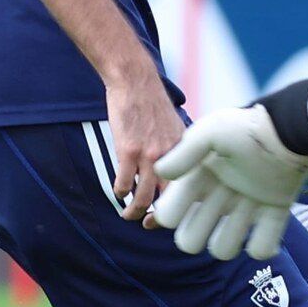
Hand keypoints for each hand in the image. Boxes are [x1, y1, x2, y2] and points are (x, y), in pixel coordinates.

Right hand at [105, 67, 186, 220]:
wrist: (136, 82)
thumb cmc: (154, 104)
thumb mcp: (176, 127)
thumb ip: (179, 150)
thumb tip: (178, 171)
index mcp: (185, 153)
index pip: (189, 189)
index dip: (183, 208)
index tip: (174, 216)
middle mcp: (171, 157)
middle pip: (168, 200)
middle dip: (157, 218)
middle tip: (149, 223)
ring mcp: (149, 156)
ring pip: (143, 198)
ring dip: (134, 211)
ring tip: (129, 214)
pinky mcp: (128, 151)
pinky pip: (122, 183)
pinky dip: (119, 192)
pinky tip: (118, 191)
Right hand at [151, 104, 307, 260]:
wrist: (290, 130)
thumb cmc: (247, 129)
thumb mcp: (211, 132)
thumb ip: (184, 153)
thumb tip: (160, 173)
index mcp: (197, 179)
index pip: (169, 216)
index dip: (171, 213)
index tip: (187, 194)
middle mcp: (217, 197)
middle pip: (189, 241)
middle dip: (198, 231)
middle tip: (221, 203)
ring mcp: (245, 208)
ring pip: (223, 250)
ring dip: (232, 238)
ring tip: (248, 209)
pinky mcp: (272, 213)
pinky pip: (262, 249)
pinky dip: (263, 245)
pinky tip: (267, 219)